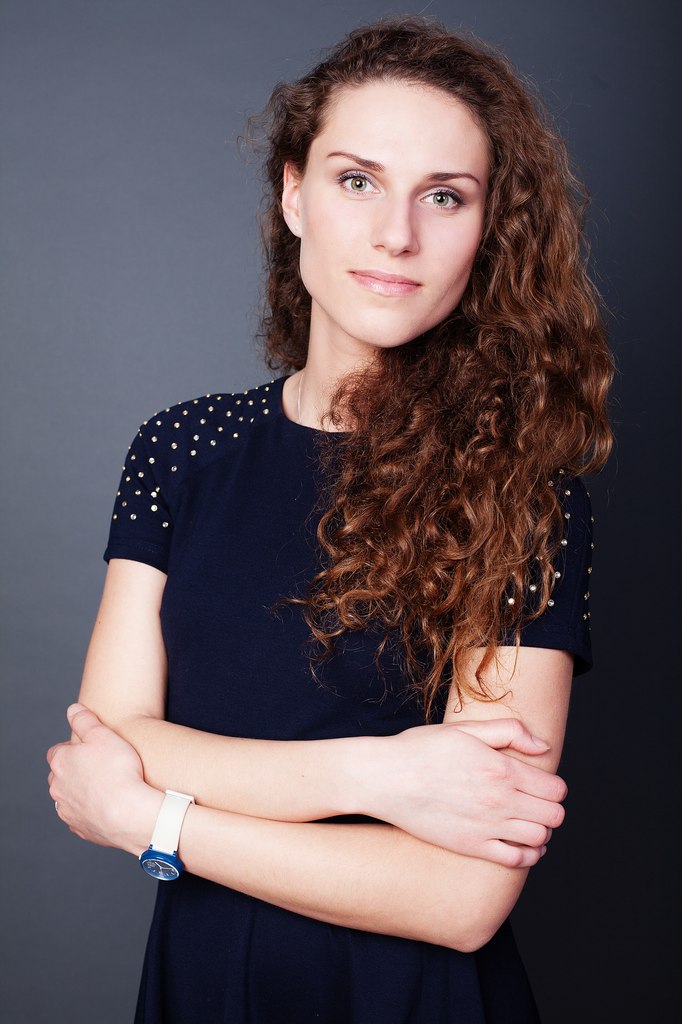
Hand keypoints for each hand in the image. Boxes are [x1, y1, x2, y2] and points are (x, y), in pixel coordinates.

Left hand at [47, 704, 161, 854]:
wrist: (130, 813)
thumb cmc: (119, 771)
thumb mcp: (103, 734)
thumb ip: (85, 720)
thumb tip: (72, 710)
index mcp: (61, 763)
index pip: (57, 752)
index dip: (74, 748)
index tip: (92, 749)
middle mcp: (58, 788)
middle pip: (60, 776)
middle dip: (75, 771)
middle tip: (101, 767)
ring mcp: (68, 811)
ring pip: (69, 798)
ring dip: (81, 793)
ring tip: (107, 788)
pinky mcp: (81, 829)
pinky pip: (82, 817)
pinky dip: (91, 812)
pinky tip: (110, 806)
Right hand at [358, 719, 566, 867]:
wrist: (385, 778)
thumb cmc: (421, 749)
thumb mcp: (466, 729)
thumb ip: (509, 732)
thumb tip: (543, 746)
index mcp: (501, 769)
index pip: (555, 788)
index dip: (554, 786)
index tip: (541, 782)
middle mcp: (500, 800)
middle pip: (553, 815)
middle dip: (551, 808)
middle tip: (536, 801)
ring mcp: (486, 826)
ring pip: (540, 838)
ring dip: (542, 830)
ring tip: (529, 821)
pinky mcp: (471, 846)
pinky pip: (516, 859)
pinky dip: (528, 854)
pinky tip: (523, 844)